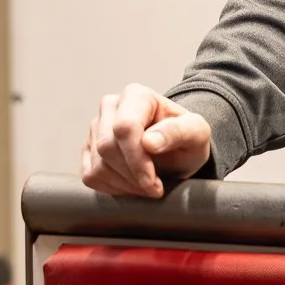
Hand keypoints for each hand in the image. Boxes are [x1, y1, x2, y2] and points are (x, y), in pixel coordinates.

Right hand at [81, 84, 211, 197]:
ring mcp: (95, 128)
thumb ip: (178, 132)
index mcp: (137, 95)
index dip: (137, 160)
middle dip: (132, 176)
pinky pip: (90, 176)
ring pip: (97, 165)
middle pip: (107, 147)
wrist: (177, 151)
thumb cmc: (187, 139)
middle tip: (154, 188)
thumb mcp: (196, 133)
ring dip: (124, 185)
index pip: (125, 127)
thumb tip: (149, 141)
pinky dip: (112, 188)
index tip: (153, 183)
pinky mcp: (89, 149)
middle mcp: (111, 106)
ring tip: (147, 186)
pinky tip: (132, 185)